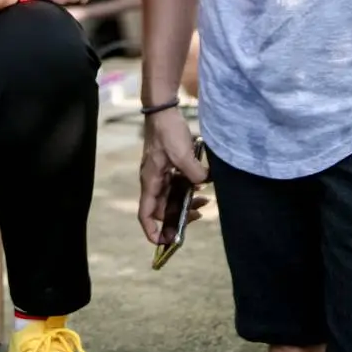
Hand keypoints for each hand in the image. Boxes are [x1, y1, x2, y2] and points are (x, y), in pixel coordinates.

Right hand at [138, 106, 207, 243]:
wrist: (163, 109)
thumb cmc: (166, 131)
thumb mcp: (183, 154)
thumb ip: (195, 173)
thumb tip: (205, 182)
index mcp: (151, 182)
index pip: (146, 215)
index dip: (153, 232)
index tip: (166, 241)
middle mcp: (154, 181)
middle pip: (162, 210)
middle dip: (179, 217)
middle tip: (198, 216)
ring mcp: (161, 173)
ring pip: (172, 197)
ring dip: (187, 202)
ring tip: (205, 201)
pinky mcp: (169, 165)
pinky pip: (178, 184)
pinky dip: (189, 188)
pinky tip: (203, 184)